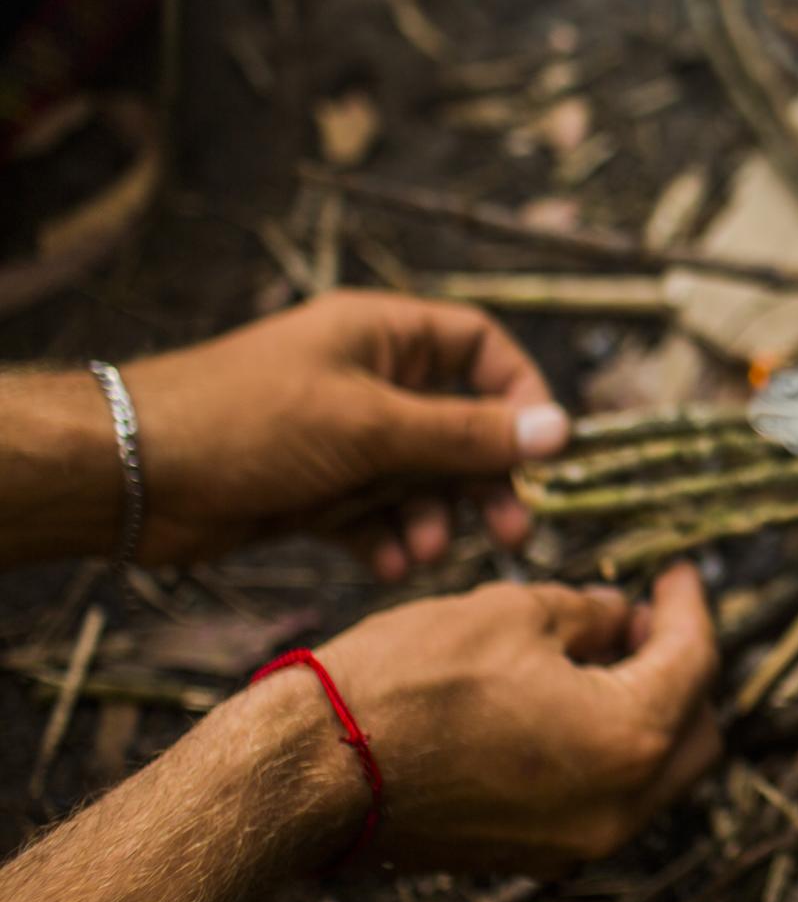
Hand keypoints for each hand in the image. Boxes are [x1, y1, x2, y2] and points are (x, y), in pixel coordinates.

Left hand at [122, 291, 572, 576]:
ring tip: (425, 552)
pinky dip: (390, 540)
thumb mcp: (372, 425)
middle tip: (512, 529)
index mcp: (383, 337)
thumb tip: (560, 431)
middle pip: (460, 427)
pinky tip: (391, 564)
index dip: (521, 395)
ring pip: (421, 480)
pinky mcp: (316, 490)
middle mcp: (369, 382)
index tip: (546, 450)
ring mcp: (342, 439)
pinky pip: (378, 515)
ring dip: (433, 519)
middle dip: (485, 481)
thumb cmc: (248, 422)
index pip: (480, 349)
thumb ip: (468, 434)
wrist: (132, 474)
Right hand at [275, 564, 722, 872]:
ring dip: (645, 711)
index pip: (695, 661)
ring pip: (654, 772)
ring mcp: (578, 842)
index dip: (688, 606)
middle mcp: (621, 806)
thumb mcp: (512, 614)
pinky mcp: (534, 856)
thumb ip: (589, 613)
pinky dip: (605, 750)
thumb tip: (621, 615)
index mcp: (631, 738)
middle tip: (643, 617)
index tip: (677, 573)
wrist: (310, 774)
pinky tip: (566, 702)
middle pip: (696, 730)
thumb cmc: (406, 684)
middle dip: (681, 667)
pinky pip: (603, 800)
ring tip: (600, 653)